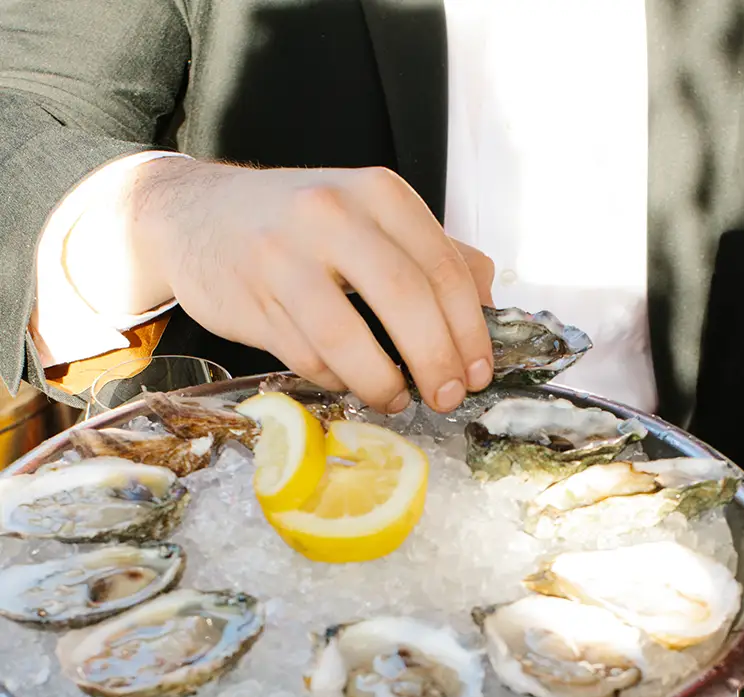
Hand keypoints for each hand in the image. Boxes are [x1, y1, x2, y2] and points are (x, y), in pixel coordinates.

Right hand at [118, 159, 494, 412]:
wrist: (193, 213)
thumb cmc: (304, 225)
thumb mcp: (374, 218)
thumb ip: (436, 255)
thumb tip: (491, 309)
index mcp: (379, 193)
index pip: (444, 269)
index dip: (470, 331)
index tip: (479, 373)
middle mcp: (331, 213)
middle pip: (406, 300)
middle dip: (436, 361)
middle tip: (447, 396)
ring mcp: (283, 254)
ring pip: (349, 339)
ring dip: (383, 383)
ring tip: (397, 397)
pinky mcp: (248, 297)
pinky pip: (307, 356)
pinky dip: (337, 379)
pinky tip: (346, 378)